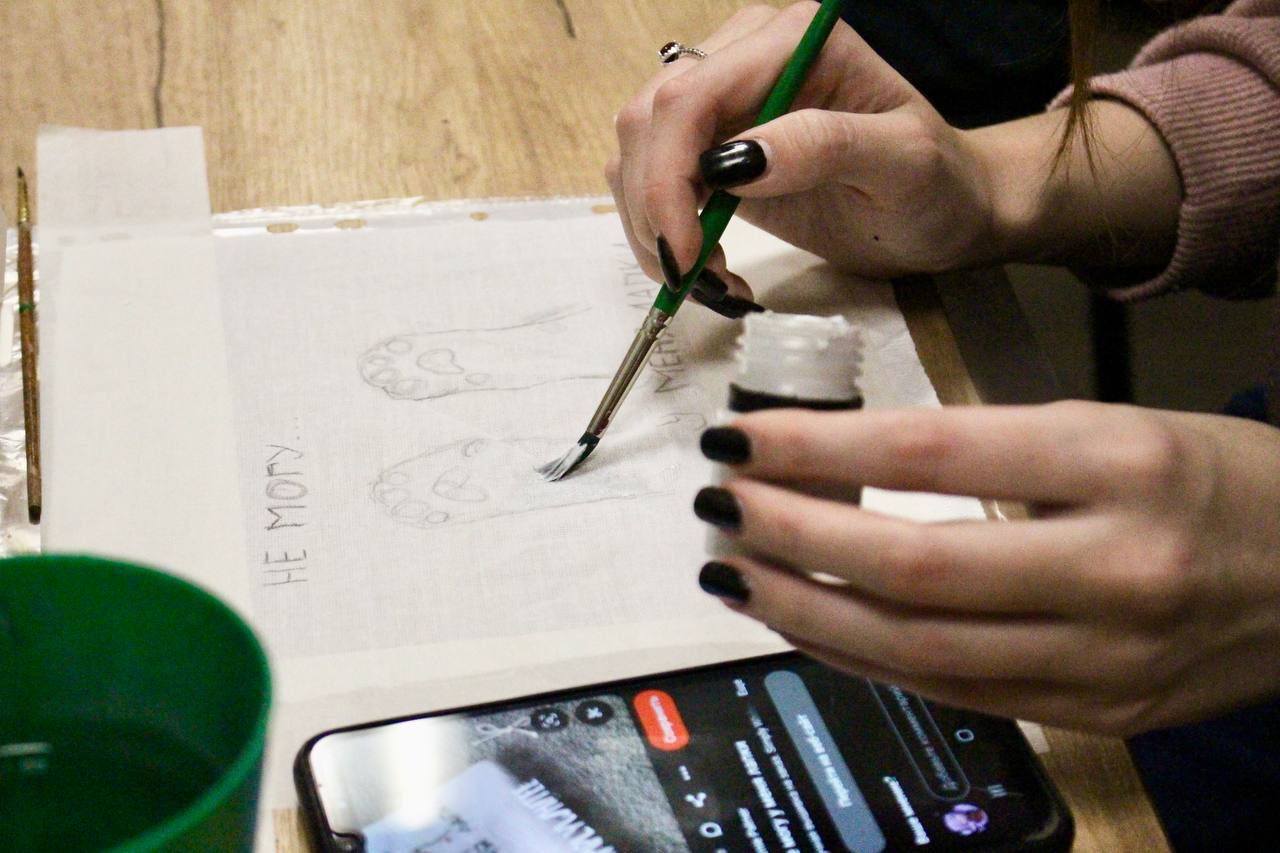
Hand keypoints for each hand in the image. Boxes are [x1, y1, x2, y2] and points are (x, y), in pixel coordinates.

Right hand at [607, 1, 996, 290]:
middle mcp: (745, 59)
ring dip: (653, 227)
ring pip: (637, 154)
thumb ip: (823, 146)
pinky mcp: (712, 151)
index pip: (691, 96)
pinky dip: (663, 233)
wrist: (941, 210)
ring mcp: (724, 105)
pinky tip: (708, 266)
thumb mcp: (902, 162)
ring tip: (710, 279)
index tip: (687, 252)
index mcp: (790, 41)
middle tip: (693, 278)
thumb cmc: (937, 183)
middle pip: (648, 121)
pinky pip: (653, 183)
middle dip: (654, 207)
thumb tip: (732, 162)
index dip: (669, 176)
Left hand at [693, 401, 1279, 734]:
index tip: (742, 437)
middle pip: (912, 565)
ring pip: (919, 647)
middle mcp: (1113, 567)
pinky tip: (808, 624)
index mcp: (1119, 462)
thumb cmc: (1221, 481)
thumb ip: (992, 449)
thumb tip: (848, 462)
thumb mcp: (1116, 427)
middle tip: (720, 504)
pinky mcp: (1100, 712)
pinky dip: (865, 658)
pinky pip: (953, 690)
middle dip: (791, 537)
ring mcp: (1107, 658)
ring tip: (733, 571)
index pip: (931, 452)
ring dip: (805, 610)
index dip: (816, 448)